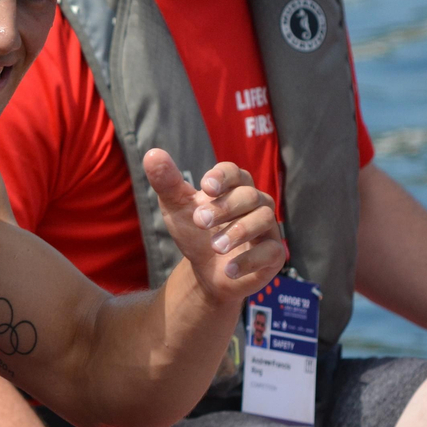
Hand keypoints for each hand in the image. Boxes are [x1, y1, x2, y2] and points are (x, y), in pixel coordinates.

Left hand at [144, 149, 284, 304]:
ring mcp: (267, 228)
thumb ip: (167, 183)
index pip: (234, 172)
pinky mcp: (273, 254)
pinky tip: (229, 269)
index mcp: (234, 187)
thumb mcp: (177, 208)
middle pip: (248, 195)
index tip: (206, 186)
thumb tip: (152, 154)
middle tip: (200, 221)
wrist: (206, 272)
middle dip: (224, 207)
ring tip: (215, 247)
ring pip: (264, 218)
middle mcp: (256, 203)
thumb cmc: (195, 232)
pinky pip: (270, 251)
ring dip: (238, 232)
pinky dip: (249, 260)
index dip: (222, 176)